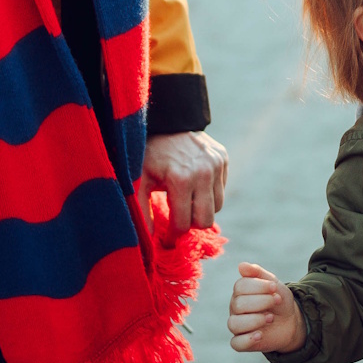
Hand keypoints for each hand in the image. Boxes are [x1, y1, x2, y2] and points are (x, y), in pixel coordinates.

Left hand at [140, 129, 228, 243]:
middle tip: (179, 217)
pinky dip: (210, 192)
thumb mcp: (139, 180)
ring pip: (218, 206)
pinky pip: (222, 188)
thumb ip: (142, 211)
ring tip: (186, 199)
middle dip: (191, 223)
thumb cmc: (149, 153)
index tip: (168, 236)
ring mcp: (216, 164)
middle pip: (206, 219)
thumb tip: (150, 241)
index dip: (174, 234)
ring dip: (202, 208)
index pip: (184, 224)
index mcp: (181, 180)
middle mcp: (203, 173)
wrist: (167, 121)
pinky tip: (195, 184)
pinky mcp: (223, 158)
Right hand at [227, 262, 304, 353]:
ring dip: (255, 320)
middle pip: (238, 305)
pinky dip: (248, 339)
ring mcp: (238, 326)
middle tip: (276, 301)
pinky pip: (236, 343)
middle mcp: (235, 308)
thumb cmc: (278, 300)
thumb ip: (258, 273)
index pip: (240, 287)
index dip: (259, 286)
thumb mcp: (273, 284)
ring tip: (271, 318)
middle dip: (261, 302)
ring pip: (234, 324)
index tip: (274, 288)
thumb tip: (241, 265)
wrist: (290, 321)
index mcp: (240, 292)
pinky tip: (260, 334)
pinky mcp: (243, 342)